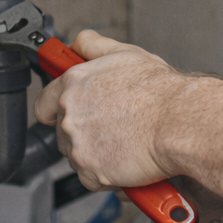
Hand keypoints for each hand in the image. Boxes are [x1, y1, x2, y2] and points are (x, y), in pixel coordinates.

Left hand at [33, 29, 186, 191]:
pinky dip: (107, 175)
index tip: (63, 113)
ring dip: (96, 155)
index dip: (54, 109)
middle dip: (84, 133)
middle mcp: (69, 114)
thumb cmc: (160, 92)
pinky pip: (92, 179)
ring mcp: (78, 145)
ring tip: (124, 143)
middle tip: (113, 128)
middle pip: (63, 132)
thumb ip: (93, 46)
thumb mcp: (125, 54)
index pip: (43, 102)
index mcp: (72, 84)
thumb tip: (79, 43)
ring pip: (77, 156)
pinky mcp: (90, 172)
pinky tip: (126, 161)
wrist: (180, 123)